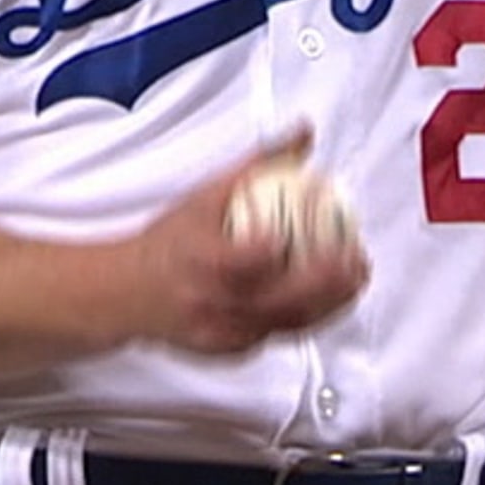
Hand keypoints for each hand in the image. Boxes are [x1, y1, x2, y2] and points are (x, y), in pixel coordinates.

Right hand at [109, 129, 368, 354]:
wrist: (127, 295)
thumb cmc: (171, 241)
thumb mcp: (204, 195)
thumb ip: (256, 164)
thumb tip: (303, 132)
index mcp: (200, 259)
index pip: (246, 259)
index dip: (280, 249)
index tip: (314, 230)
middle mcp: (211, 301)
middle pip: (279, 300)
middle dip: (327, 283)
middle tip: (357, 259)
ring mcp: (221, 333)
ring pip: (287, 324)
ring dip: (329, 304)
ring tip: (355, 278)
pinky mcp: (230, 352)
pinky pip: (276, 335)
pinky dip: (304, 317)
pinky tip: (327, 298)